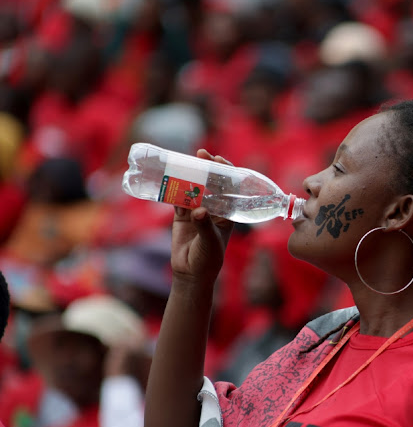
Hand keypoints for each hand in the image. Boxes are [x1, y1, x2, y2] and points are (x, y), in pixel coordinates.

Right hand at [170, 149, 233, 283]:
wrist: (191, 273)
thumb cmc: (208, 259)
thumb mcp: (210, 242)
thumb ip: (205, 226)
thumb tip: (199, 211)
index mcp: (228, 213)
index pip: (230, 188)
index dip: (226, 172)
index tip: (219, 160)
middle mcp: (214, 208)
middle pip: (212, 183)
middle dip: (207, 167)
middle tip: (201, 153)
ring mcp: (197, 210)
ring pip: (194, 187)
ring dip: (190, 174)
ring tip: (184, 160)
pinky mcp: (182, 215)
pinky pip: (178, 197)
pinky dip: (174, 187)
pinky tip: (170, 176)